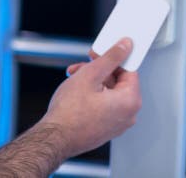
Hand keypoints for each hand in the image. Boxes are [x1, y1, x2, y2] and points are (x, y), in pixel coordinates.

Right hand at [41, 38, 140, 159]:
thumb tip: (125, 46)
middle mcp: (128, 114)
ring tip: (74, 78)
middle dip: (98, 70)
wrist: (56, 138)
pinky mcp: (106, 128)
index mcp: (130, 101)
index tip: (100, 54)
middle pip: (117, 81)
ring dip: (91, 81)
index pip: (129, 69)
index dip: (112, 58)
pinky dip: (92, 95)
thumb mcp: (91, 74)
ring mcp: (117, 123)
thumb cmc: (70, 113)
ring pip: (108, 92)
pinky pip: (104, 105)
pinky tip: (76, 91)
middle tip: (82, 66)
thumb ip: (111, 57)